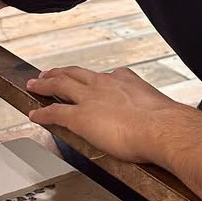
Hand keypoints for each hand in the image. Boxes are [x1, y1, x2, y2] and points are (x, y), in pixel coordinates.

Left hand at [26, 66, 187, 163]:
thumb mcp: (161, 109)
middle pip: (76, 73)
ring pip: (60, 85)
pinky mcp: (80, 117)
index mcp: (125, 81)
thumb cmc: (167, 124)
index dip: (95, 78)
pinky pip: (54, 112)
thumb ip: (156, 111)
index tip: (93, 80)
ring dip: (45, 84)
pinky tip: (34, 115)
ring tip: (35, 84)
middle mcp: (105, 84)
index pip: (106, 76)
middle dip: (61, 72)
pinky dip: (42, 112)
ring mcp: (90, 99)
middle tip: (49, 72)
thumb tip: (166, 121)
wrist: (163, 128)